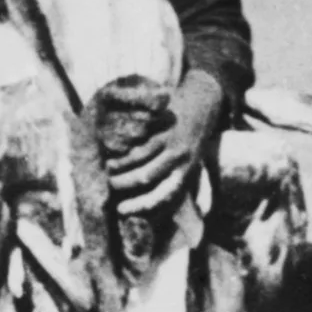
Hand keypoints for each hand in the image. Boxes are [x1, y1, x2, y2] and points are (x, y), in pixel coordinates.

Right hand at [104, 70, 224, 216]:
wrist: (204, 101)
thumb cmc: (191, 137)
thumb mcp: (189, 160)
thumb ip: (175, 178)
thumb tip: (154, 206)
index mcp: (188, 172)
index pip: (164, 195)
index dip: (141, 205)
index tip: (121, 210)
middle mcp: (182, 159)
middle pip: (147, 177)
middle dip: (124, 183)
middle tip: (108, 185)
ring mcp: (172, 140)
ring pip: (140, 159)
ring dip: (120, 166)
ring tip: (107, 168)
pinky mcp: (164, 124)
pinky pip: (139, 140)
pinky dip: (124, 148)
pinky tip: (113, 151)